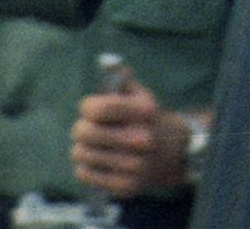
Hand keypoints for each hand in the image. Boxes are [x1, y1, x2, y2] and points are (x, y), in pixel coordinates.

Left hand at [70, 66, 196, 196]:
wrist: (169, 152)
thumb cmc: (143, 119)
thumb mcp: (139, 94)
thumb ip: (120, 77)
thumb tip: (107, 62)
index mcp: (145, 112)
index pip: (97, 108)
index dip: (87, 106)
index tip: (89, 108)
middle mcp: (142, 139)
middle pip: (84, 132)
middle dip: (80, 128)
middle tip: (86, 129)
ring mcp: (134, 166)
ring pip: (80, 153)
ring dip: (81, 148)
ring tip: (92, 146)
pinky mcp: (124, 186)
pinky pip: (84, 174)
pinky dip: (84, 166)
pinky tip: (96, 161)